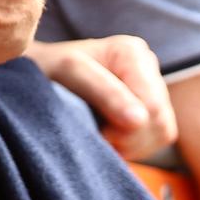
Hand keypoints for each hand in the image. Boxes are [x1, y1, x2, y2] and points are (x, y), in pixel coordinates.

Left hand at [25, 35, 176, 158]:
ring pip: (162, 133)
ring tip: (99, 130)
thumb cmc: (47, 69)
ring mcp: (153, 90)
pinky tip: (108, 134)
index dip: (126, 128)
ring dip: (129, 144)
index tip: (95, 127)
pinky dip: (132, 146)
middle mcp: (149, 68)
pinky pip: (156, 140)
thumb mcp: (68, 73)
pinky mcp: (150, 111)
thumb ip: (105, 93)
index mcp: (133, 53)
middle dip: (127, 137)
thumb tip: (140, 120)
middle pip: (160, 122)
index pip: (152, 107)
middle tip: (95, 131)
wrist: (37, 76)